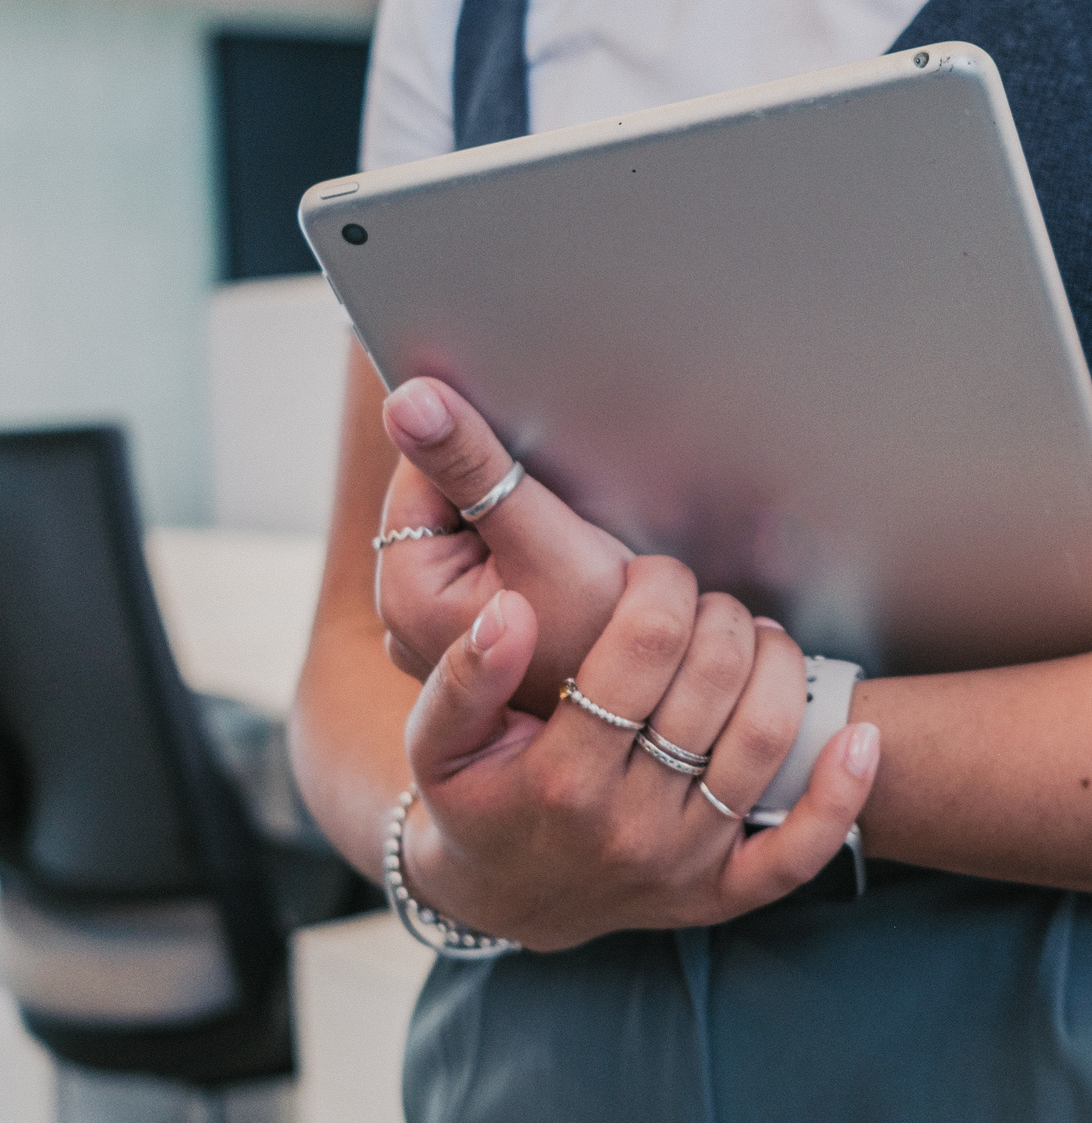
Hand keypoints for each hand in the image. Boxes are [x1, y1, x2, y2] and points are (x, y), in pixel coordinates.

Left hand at [375, 377, 629, 714]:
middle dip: (503, 490)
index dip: (483, 450)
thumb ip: (474, 466)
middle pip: (448, 503)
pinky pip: (494, 568)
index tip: (539, 459)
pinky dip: (528, 555)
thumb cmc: (607, 642)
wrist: (657, 723)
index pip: (424, 471)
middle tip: (565, 512)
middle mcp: (408, 619)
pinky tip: (569, 574)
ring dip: (520, 520)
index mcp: (406, 592)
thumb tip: (404, 400)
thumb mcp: (549, 542)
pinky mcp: (479, 638)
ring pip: (476, 533)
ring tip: (571, 547)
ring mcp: (444, 632)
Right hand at [400, 556, 880, 951]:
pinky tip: (862, 738)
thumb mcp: (438, 738)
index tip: (653, 571)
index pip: (641, 648)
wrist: (498, 898)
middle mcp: (630, 827)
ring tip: (754, 635)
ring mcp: (682, 865)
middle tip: (703, 601)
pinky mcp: (719, 894)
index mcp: (561, 778)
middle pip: (713, 684)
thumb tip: (513, 612)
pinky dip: (842, 797)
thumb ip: (464, 675)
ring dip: (776, 668)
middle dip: (718, 616)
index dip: (660, 586)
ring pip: (763, 747)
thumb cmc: (473, 796)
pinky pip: (798, 854)